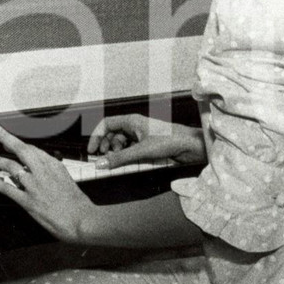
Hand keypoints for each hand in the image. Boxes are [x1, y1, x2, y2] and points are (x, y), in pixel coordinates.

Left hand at [0, 124, 93, 243]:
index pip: (33, 149)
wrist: (82, 220)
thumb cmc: (77, 204)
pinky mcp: (28, 201)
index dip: (19, 144)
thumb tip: (42, 170)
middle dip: (5, 137)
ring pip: (12, 167)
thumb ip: (53, 173)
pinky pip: (8, 189)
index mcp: (54, 166)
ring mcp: (34, 186)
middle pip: (21, 149)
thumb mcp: (67, 180)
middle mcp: (43, 172)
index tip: (10, 142)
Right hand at [86, 114, 205, 169]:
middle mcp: (135, 126)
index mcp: (132, 120)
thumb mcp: (141, 150)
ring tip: (116, 162)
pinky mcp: (148, 146)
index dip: (96, 136)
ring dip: (116, 152)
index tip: (92, 150)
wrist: (191, 146)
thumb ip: (120, 158)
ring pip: (122, 143)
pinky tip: (127, 163)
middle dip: (106, 146)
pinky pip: (131, 150)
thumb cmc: (170, 140)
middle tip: (103, 159)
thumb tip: (101, 163)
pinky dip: (126, 156)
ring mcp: (142, 136)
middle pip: (113, 134)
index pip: (107, 124)